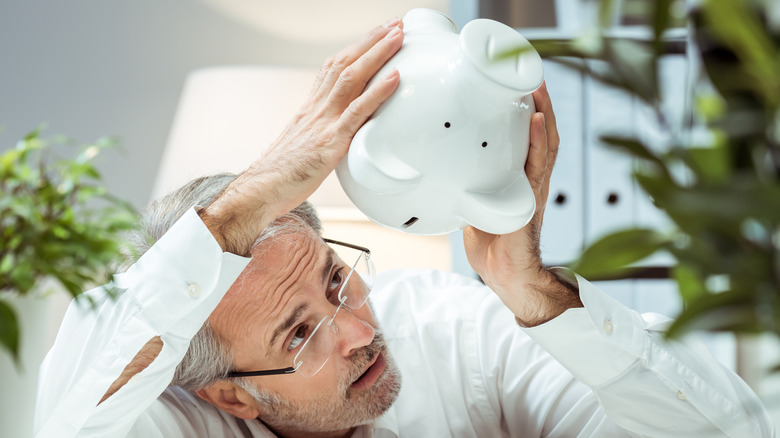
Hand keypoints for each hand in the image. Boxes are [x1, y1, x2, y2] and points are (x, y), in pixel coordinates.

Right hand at [202, 18, 403, 254]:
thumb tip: (342, 134)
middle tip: (395, 24)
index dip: (356, 48)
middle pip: (345, 63)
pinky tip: (395, 77)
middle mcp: (316, 108)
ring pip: (351, 78)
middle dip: (371, 40)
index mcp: (311, 108)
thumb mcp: (305, 145)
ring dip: (377, 53)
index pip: (334, 67)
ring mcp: (322, 122)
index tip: (375, 34)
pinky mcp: (330, 142)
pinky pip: (356, 111)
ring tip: (398, 37)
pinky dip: (378, 91)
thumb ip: (323, 133)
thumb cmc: (282, 174)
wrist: (261, 191)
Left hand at [463, 82, 580, 325]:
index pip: (521, 135)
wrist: (506, 276)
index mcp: (515, 175)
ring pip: (544, 140)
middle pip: (538, 129)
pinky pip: (538, 165)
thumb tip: (435, 171)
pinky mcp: (532, 199)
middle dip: (534, 100)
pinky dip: (539, 142)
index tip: (509, 83)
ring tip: (534, 84)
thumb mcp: (472, 205)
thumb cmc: (491, 244)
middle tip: (524, 70)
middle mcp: (528, 175)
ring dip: (542, 110)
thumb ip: (463, 185)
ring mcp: (533, 186)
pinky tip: (536, 121)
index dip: (519, 109)